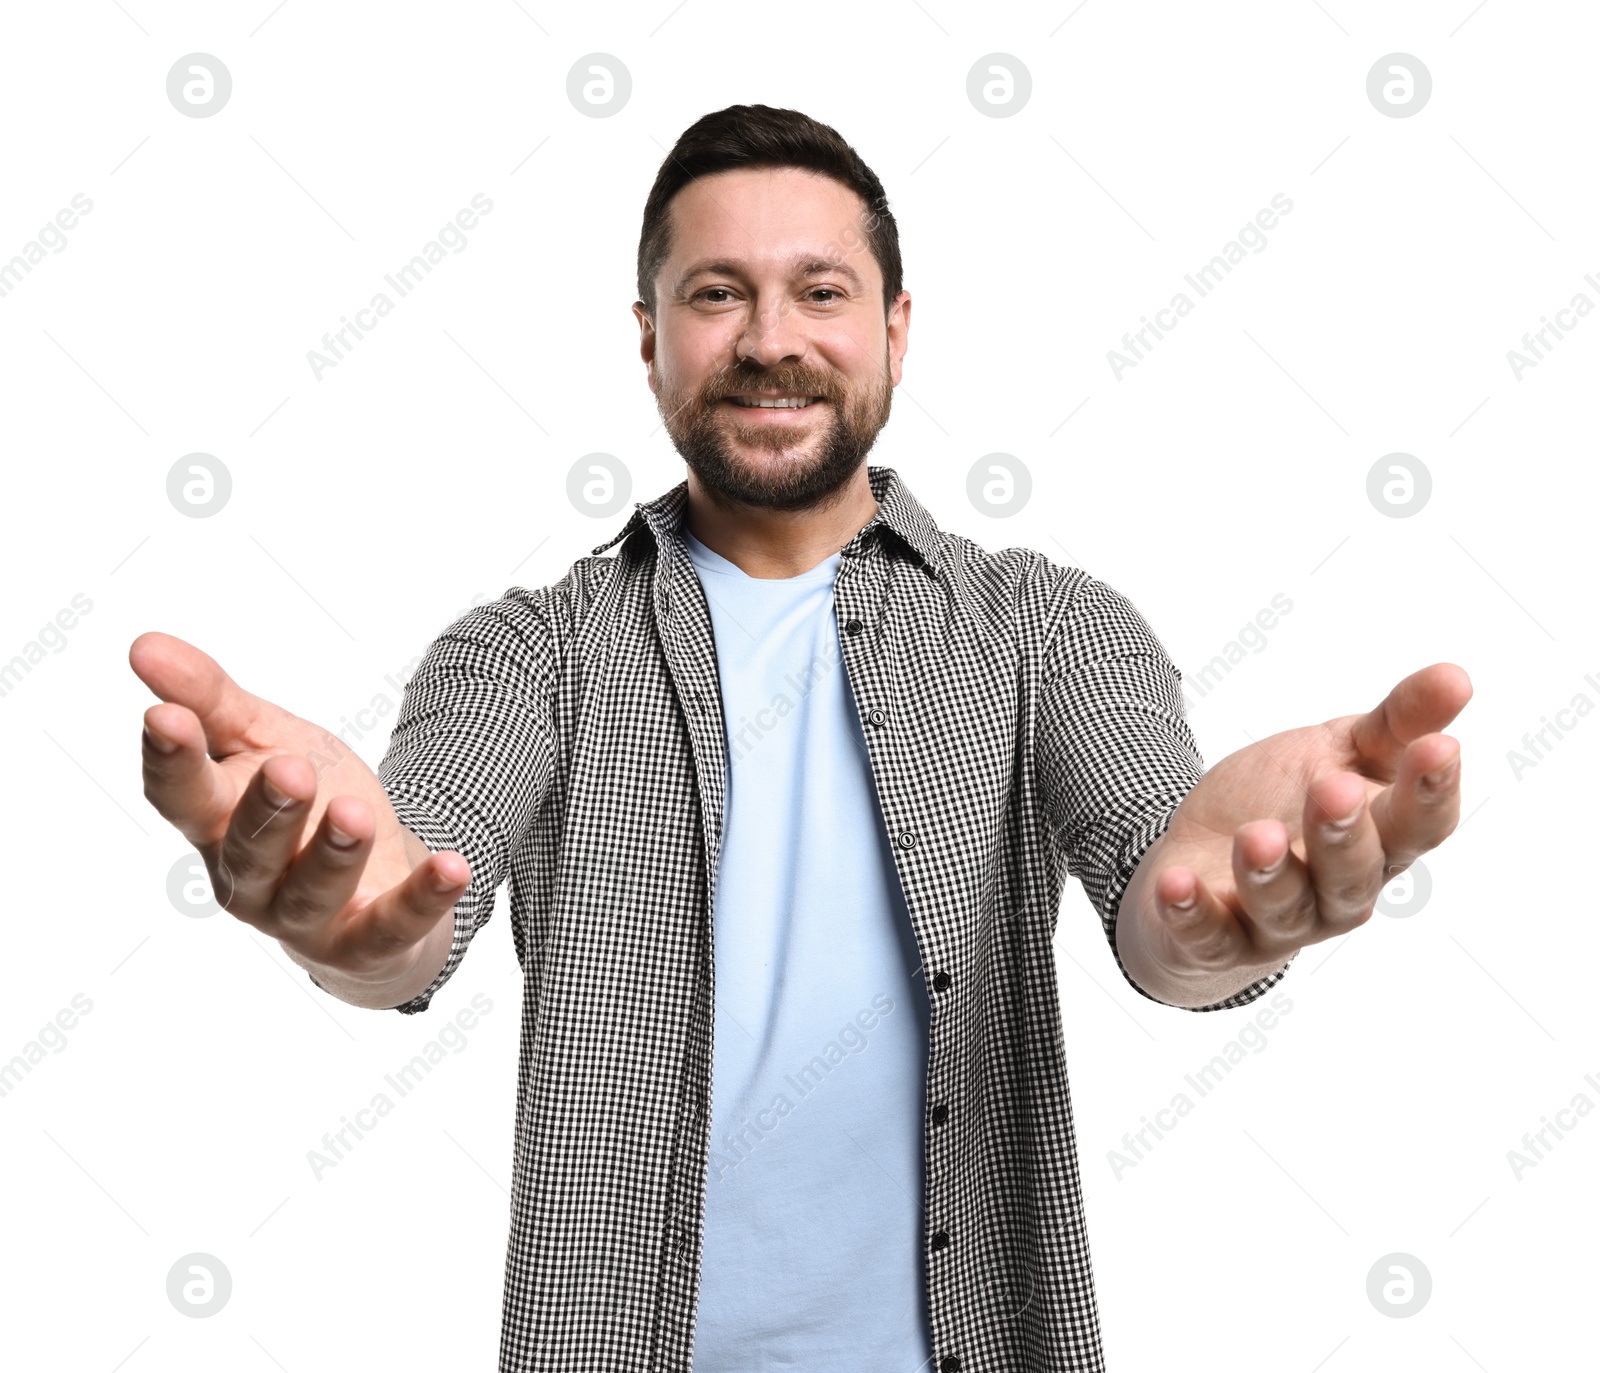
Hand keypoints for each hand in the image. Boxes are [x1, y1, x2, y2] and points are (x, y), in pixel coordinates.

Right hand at [131, 631, 469, 989]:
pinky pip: (394, 923)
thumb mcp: (265, 738)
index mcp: (216, 822)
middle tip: (290, 767)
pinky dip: (424, 897)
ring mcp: (306, 916)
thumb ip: (211, 699)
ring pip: (313, 888)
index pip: (180, 795)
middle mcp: (249, 878)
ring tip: (355, 812)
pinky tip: (453, 867)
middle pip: (248, 848)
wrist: (371, 879)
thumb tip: (143, 644)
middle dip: (268, 808)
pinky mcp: (368, 940)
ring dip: (334, 851)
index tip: (164, 715)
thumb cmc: (306, 800)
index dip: (170, 760)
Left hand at [1117, 662, 1470, 1003]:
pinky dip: (1191, 913)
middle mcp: (1339, 893)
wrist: (1207, 858)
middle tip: (1336, 788)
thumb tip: (1458, 675)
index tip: (1440, 747)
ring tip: (1257, 836)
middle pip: (1353, 874)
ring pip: (1284, 907)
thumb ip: (1396, 722)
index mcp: (1380, 844)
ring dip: (1270, 874)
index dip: (1433, 791)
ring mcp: (1280, 922)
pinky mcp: (1217, 940)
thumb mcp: (1340, 750)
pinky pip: (1208, 935)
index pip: (1419, 825)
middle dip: (1345, 833)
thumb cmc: (1287, 801)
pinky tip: (1174, 883)